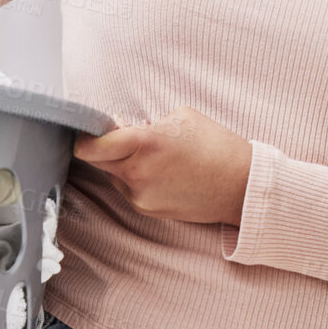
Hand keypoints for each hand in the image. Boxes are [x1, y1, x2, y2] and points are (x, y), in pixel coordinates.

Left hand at [72, 105, 252, 225]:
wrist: (242, 187)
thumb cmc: (217, 146)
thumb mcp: (181, 118)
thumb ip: (146, 123)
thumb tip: (123, 128)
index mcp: (144, 145)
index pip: (92, 146)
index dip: (85, 136)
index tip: (87, 130)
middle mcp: (137, 174)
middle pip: (98, 161)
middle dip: (105, 148)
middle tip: (123, 137)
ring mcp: (141, 196)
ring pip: (114, 175)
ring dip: (124, 164)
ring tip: (157, 157)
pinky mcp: (148, 210)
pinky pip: (130, 189)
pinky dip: (138, 179)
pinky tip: (163, 173)